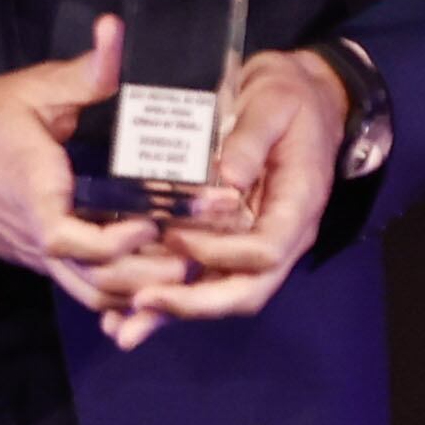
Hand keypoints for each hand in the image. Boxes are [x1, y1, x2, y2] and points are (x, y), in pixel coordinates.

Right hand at [0, 19, 192, 311]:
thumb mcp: (32, 89)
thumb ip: (83, 71)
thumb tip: (115, 30)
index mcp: (36, 200)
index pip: (80, 244)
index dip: (122, 243)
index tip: (158, 222)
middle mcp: (37, 238)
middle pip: (96, 283)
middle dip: (147, 278)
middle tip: (198, 258)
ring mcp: (36, 253)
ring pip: (88, 292)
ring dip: (135, 288)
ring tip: (184, 269)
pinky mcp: (36, 256)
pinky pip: (77, 284)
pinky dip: (113, 288)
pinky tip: (148, 277)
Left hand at [125, 49, 354, 340]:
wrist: (302, 97)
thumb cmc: (288, 98)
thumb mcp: (274, 102)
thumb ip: (251, 139)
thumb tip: (225, 178)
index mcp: (298, 205)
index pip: (265, 251)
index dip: (221, 253)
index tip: (176, 239)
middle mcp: (281, 235)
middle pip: (246, 290)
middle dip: (193, 305)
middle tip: (140, 305)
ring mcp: (256, 243)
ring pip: (222, 294)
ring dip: (174, 314)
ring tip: (122, 327)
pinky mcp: (232, 241)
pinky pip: (205, 278)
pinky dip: (170, 299)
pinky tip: (128, 311)